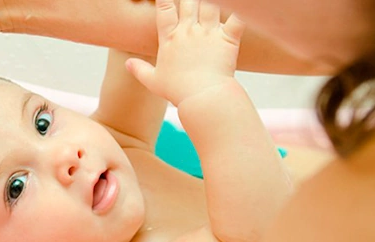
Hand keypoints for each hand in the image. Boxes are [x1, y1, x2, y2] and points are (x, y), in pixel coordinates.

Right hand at [126, 0, 245, 105]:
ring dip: (212, 1)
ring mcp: (208, 33)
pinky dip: (242, 11)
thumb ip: (140, 70)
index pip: (165, 10)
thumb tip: (127, 64)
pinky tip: (247, 6)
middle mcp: (189, 31)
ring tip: (215, 0)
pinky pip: (237, 19)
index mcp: (171, 39)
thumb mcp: (153, 81)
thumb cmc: (177, 91)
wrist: (201, 98)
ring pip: (211, 5)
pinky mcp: (227, 39)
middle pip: (188, 2)